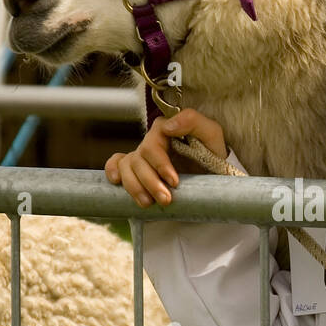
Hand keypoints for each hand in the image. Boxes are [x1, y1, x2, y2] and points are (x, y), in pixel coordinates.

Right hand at [105, 108, 227, 206]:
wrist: (212, 174)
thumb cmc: (212, 152)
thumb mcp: (212, 134)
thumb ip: (193, 121)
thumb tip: (169, 126)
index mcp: (165, 130)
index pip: (152, 145)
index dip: (160, 164)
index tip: (174, 182)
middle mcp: (150, 142)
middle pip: (139, 160)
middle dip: (150, 182)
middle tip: (166, 200)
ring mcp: (141, 155)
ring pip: (126, 167)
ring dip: (135, 187)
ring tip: (149, 203)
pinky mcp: (136, 168)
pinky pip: (116, 164)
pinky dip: (113, 171)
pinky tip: (116, 182)